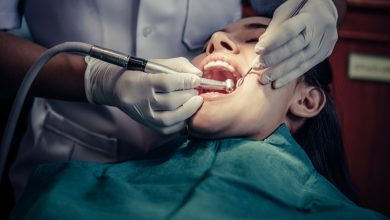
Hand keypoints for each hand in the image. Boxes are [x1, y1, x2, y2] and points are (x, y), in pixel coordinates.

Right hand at [84, 56, 203, 133]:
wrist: (118, 88)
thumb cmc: (141, 74)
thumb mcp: (157, 64)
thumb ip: (178, 66)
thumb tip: (198, 75)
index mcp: (143, 82)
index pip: (167, 83)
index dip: (185, 81)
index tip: (196, 80)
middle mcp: (142, 100)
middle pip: (171, 101)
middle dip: (189, 95)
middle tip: (197, 90)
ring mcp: (145, 116)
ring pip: (171, 118)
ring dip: (189, 110)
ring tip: (196, 101)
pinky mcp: (149, 125)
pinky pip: (169, 129)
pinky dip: (182, 122)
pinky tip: (187, 113)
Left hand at [253, 0, 337, 87]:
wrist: (326, 9)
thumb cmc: (300, 8)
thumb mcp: (287, 11)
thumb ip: (275, 28)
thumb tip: (262, 45)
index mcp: (309, 16)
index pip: (289, 31)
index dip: (273, 42)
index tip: (257, 50)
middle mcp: (320, 30)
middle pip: (295, 48)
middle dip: (274, 59)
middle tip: (257, 66)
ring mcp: (325, 42)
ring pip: (301, 61)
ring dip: (280, 72)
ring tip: (264, 79)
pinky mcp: (325, 53)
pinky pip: (306, 67)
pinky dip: (290, 76)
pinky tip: (277, 83)